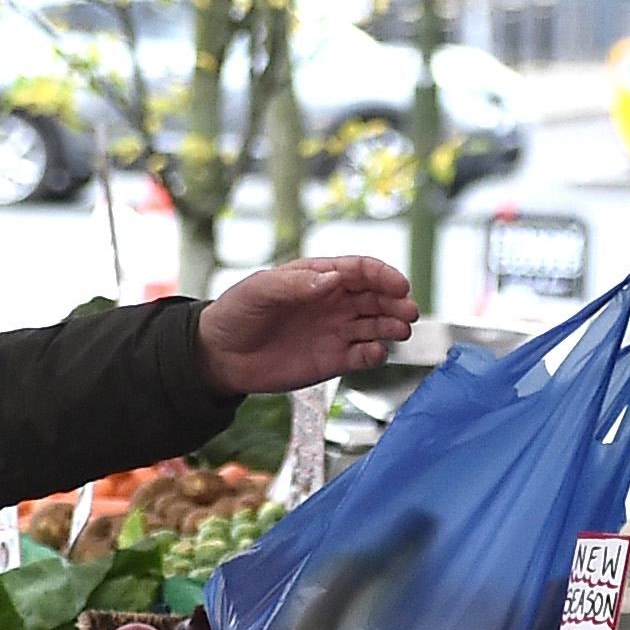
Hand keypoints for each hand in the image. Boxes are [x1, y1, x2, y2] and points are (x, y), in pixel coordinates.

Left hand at [195, 255, 417, 394]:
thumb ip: (296, 284)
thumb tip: (333, 279)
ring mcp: (337, 330)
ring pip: (377, 324)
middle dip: (396, 302)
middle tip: (408, 311)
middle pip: (377, 297)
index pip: (361, 270)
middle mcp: (334, 302)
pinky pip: (363, 355)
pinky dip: (375, 354)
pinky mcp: (334, 359)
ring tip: (400, 331)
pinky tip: (375, 353)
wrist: (221, 356)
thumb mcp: (261, 290)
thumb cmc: (237, 314)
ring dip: (392, 326)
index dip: (383, 275)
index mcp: (319, 277)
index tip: (399, 285)